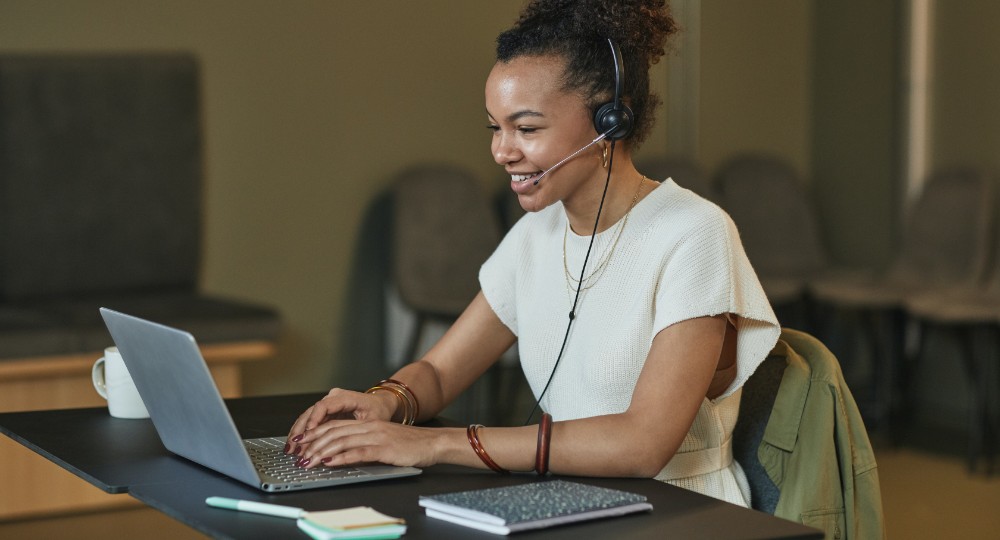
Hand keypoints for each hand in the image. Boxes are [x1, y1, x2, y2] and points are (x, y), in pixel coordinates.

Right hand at [285, 388, 394, 453]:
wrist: (381, 404)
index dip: (314, 420)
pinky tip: (295, 445)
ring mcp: (328, 403)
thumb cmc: (379, 411)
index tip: (308, 434)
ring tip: (290, 449)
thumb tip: (341, 446)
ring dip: (298, 433)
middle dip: (301, 430)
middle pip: (311, 412)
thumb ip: (356, 431)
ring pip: (307, 417)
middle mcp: (333, 397)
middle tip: (294, 447)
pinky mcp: (326, 412)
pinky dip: (303, 433)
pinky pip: (311, 421)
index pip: (324, 406)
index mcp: (345, 397)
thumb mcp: (372, 422)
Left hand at [295, 419, 443, 468]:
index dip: (315, 433)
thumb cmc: (410, 444)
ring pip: (342, 441)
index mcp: (367, 424)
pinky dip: (342, 458)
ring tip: (309, 461)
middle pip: (334, 432)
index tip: (300, 442)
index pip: (334, 426)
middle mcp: (369, 427)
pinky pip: (359, 452)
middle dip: (312, 444)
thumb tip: (341, 453)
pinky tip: (331, 462)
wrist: (433, 443)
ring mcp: (376, 437)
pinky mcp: (384, 449)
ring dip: (322, 452)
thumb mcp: (383, 439)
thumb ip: (363, 442)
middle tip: (299, 455)